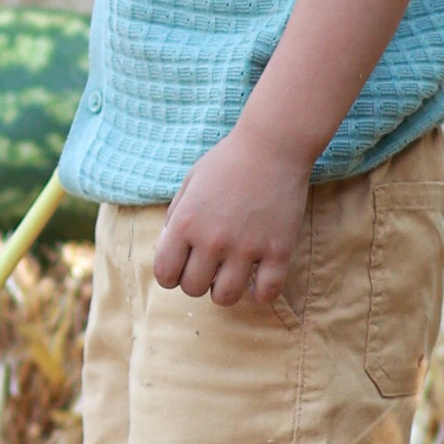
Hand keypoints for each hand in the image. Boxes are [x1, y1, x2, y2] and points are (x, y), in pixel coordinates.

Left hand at [153, 121, 310, 305]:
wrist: (272, 145)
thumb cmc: (227, 161)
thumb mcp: (190, 182)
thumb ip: (176, 216)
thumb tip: (170, 246)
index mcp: (186, 223)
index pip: (165, 275)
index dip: (171, 275)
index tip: (182, 266)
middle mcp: (212, 241)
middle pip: (193, 289)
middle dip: (197, 281)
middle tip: (209, 267)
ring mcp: (247, 248)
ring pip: (226, 298)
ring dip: (225, 290)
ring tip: (232, 274)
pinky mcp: (278, 250)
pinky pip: (267, 293)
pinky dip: (261, 293)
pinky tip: (259, 279)